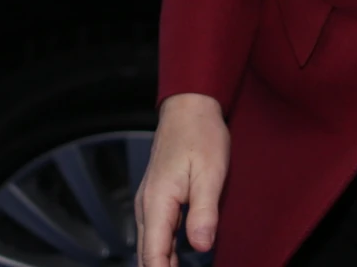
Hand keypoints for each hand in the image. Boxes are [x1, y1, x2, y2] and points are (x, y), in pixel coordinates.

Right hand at [134, 93, 226, 265]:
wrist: (189, 106)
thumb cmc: (200, 134)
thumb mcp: (210, 174)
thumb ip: (204, 212)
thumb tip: (200, 247)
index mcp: (157, 202)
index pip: (153, 255)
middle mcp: (147, 205)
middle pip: (147, 254)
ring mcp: (149, 201)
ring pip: (149, 245)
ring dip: (161, 264)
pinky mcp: (156, 198)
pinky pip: (154, 233)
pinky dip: (162, 251)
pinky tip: (174, 261)